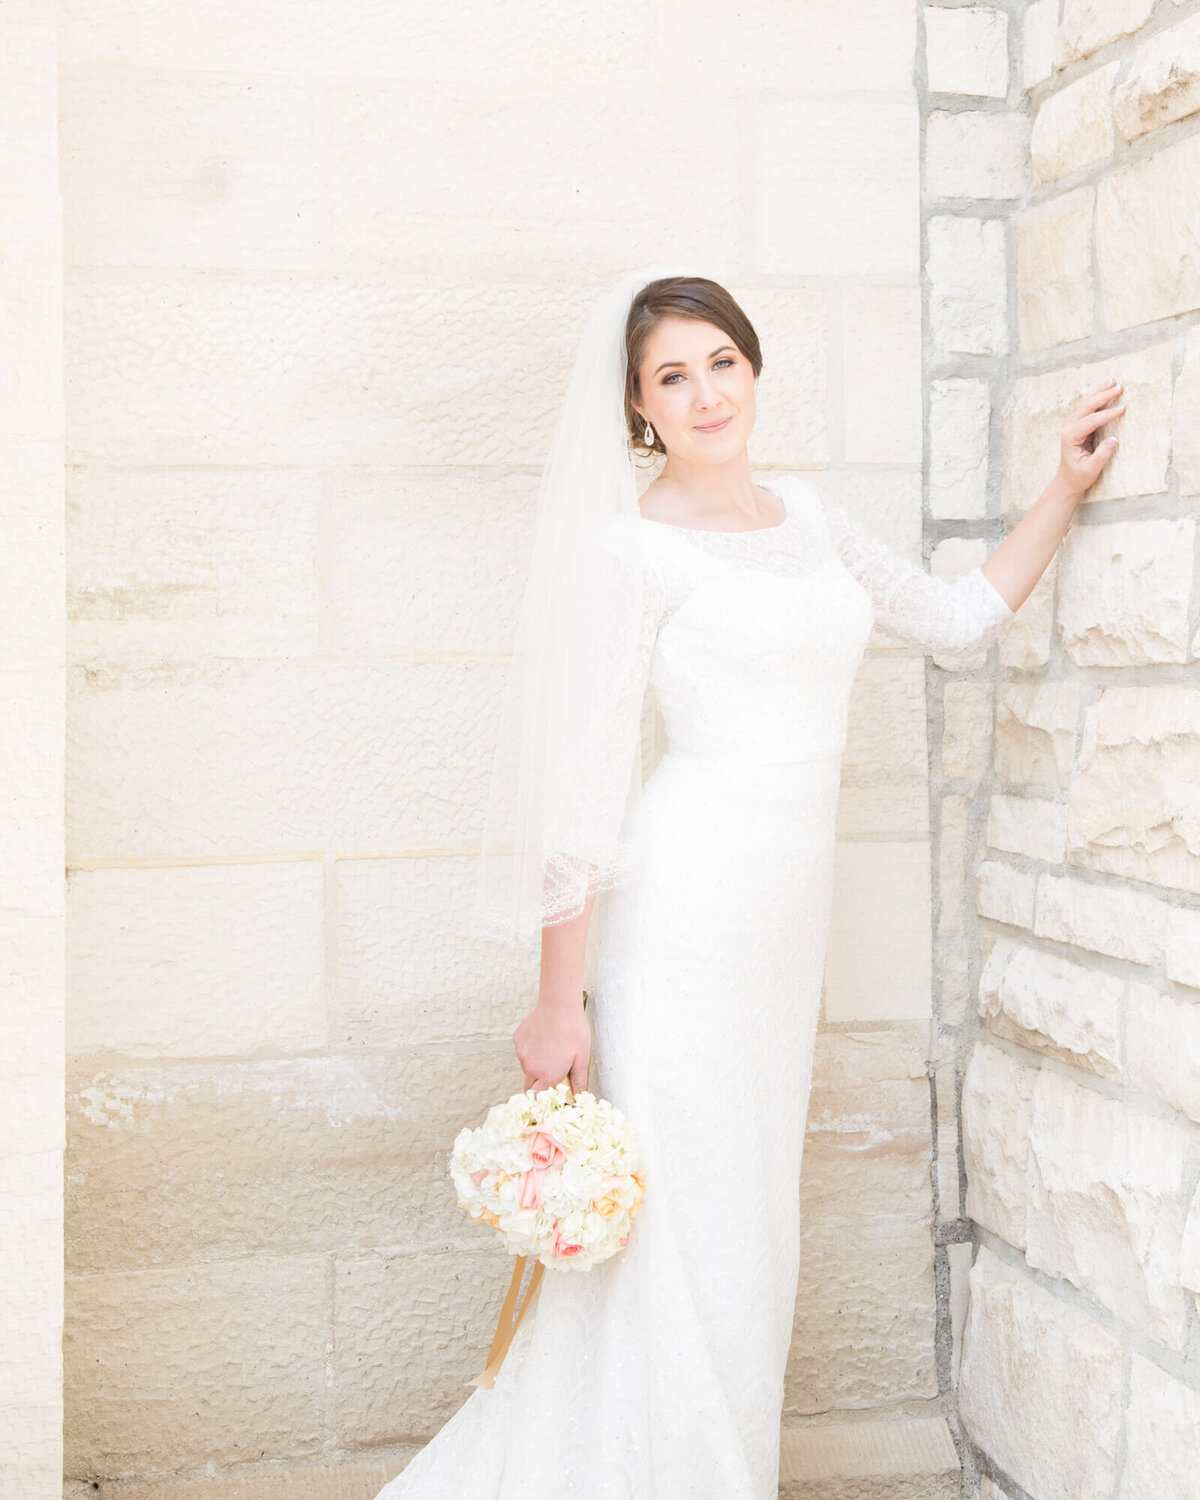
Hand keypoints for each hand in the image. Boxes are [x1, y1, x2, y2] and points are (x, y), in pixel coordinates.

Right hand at [512, 992, 590, 1096]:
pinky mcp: (517, 1039)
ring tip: (551, 1049)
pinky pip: (523, 1050)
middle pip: (529, 1085)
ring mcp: (522, 1053)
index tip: (550, 1094)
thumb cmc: (573, 1030)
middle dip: (539, 1082)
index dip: (542, 1099)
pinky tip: (544, 1038)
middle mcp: (530, 1067)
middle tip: (553, 1071)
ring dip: (536, 1064)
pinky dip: (531, 1049)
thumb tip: (579, 1096)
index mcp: (546, 1075)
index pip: (536, 1099)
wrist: (559, 1004)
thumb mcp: (582, 1058)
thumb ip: (579, 1081)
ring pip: (526, 1066)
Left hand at [1056, 378, 1125, 498]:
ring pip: (1086, 402)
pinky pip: (1087, 406)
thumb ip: (1101, 456)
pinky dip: (1097, 396)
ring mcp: (1072, 424)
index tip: (1123, 408)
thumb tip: (1114, 440)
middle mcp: (1069, 427)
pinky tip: (1106, 388)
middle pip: (1087, 406)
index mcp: (1070, 436)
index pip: (1091, 421)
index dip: (1107, 414)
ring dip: (1100, 391)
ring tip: (1114, 381)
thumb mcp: (1090, 470)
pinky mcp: (1077, 424)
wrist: (1067, 480)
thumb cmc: (1078, 476)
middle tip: (1120, 387)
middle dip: (1103, 395)